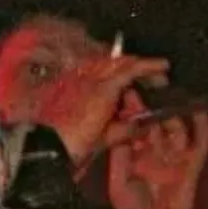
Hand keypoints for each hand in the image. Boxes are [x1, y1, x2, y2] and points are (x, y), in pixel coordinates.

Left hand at [34, 54, 169, 166]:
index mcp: (103, 90)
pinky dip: (104, 74)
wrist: (42, 146)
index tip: (165, 66)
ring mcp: (76, 80)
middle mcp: (90, 79)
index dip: (149, 66)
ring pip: (102, 64)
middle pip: (116, 62)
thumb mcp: (104, 140)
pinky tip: (109, 85)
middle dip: (136, 65)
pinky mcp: (66, 86)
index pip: (130, 69)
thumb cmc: (75, 144)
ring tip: (132, 78)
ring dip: (120, 67)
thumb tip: (142, 125)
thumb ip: (125, 129)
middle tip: (151, 75)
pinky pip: (89, 72)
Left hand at [108, 90, 207, 208]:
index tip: (124, 92)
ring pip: (176, 129)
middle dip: (151, 106)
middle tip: (147, 86)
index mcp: (136, 157)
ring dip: (173, 112)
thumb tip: (122, 132)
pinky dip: (202, 128)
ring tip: (170, 93)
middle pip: (155, 123)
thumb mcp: (119, 185)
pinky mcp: (192, 166)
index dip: (130, 112)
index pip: (134, 128)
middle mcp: (156, 154)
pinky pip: (200, 144)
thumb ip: (121, 158)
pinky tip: (199, 112)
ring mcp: (175, 159)